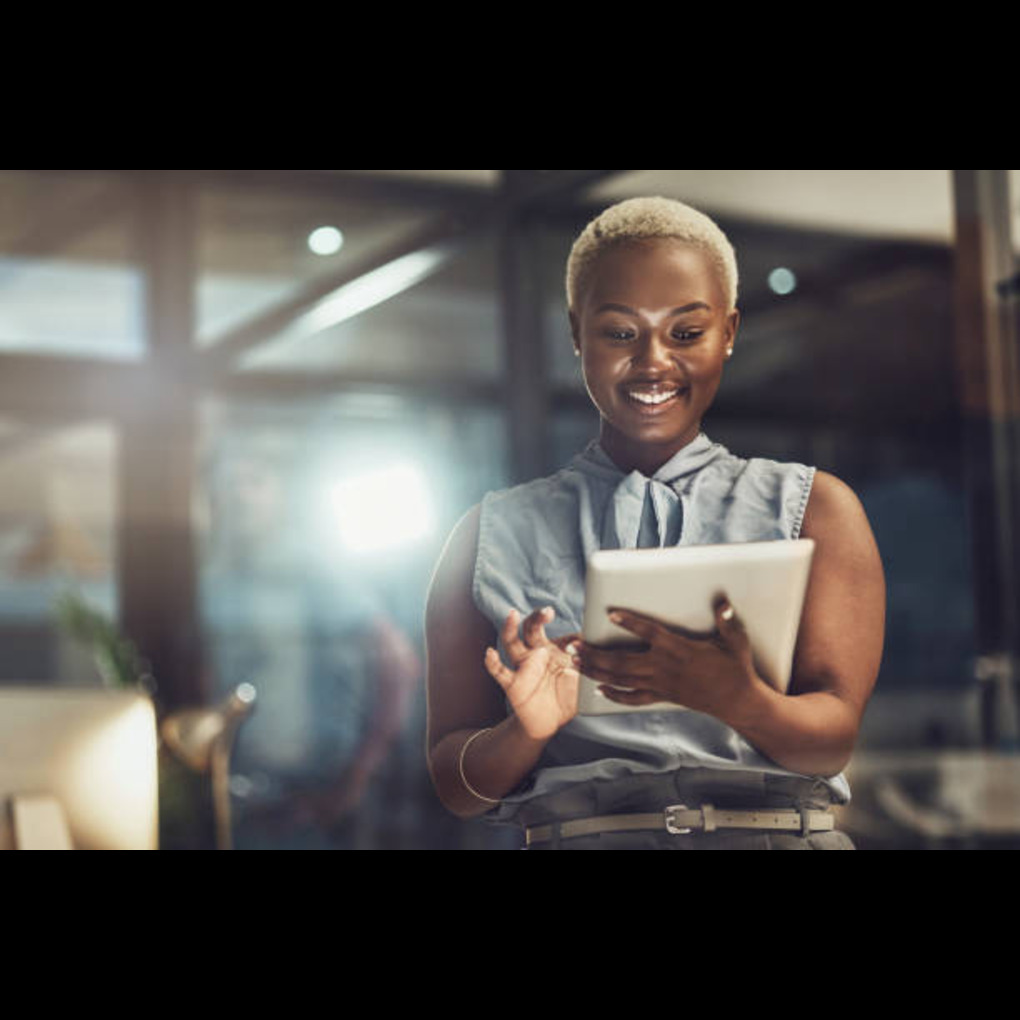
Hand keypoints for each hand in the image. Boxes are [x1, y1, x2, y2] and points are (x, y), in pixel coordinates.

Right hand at [484, 607, 580, 740]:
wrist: (549, 722)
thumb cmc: (566, 697)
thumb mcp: (582, 680)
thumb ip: (588, 664)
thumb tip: (596, 648)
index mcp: (554, 651)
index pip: (561, 636)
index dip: (572, 637)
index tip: (583, 640)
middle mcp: (536, 654)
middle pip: (532, 629)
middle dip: (537, 618)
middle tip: (547, 611)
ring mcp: (523, 667)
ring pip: (512, 643)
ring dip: (510, 628)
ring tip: (512, 614)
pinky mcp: (512, 683)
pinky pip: (499, 671)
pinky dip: (493, 662)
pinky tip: (490, 653)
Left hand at [575, 597, 767, 718]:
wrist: (738, 702)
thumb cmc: (736, 667)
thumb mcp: (736, 641)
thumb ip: (727, 621)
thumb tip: (722, 602)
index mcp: (679, 649)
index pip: (650, 633)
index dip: (630, 623)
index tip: (610, 613)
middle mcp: (664, 667)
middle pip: (622, 660)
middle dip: (595, 653)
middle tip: (573, 645)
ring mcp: (661, 684)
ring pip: (621, 679)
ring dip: (596, 671)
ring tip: (575, 662)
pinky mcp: (662, 696)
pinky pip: (633, 698)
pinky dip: (614, 695)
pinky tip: (598, 689)